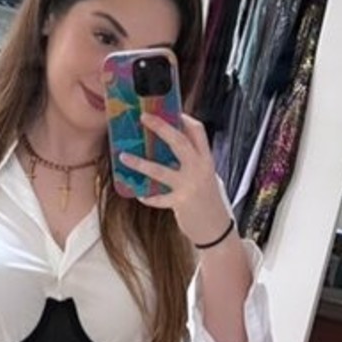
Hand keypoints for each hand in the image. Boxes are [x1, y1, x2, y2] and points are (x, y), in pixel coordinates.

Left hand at [121, 111, 232, 246]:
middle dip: (160, 127)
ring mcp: (190, 185)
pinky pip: (158, 197)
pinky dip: (147, 196)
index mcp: (206, 159)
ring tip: (124, 157)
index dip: (184, 119)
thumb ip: (191, 162)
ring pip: (161, 170)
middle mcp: (200, 169)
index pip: (198, 131)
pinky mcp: (180, 203)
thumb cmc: (208, 200)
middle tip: (143, 117)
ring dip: (140, 163)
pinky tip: (139, 193)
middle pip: (179, 142)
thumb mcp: (206, 175)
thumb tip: (166, 148)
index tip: (170, 111)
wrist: (217, 229)